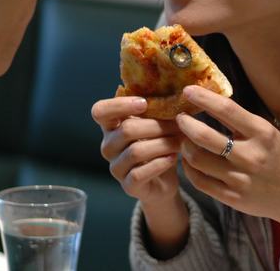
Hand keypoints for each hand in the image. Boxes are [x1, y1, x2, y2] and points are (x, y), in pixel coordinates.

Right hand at [91, 96, 189, 257]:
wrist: (163, 181)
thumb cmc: (158, 144)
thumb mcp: (155, 124)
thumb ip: (154, 109)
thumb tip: (171, 92)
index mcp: (111, 126)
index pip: (99, 111)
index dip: (119, 105)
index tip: (144, 104)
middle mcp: (108, 146)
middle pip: (126, 130)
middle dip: (156, 126)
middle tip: (179, 124)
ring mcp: (116, 167)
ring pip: (135, 151)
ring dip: (162, 143)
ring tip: (179, 140)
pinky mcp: (127, 185)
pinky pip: (140, 173)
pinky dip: (159, 163)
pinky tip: (173, 158)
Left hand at [177, 85, 279, 247]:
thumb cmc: (277, 158)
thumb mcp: (267, 133)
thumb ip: (241, 121)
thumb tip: (208, 100)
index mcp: (262, 133)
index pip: (227, 109)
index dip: (203, 98)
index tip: (187, 90)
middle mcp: (251, 155)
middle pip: (205, 137)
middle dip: (186, 124)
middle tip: (180, 118)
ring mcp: (240, 179)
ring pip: (197, 160)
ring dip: (185, 146)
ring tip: (184, 139)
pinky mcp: (232, 197)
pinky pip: (199, 181)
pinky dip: (189, 168)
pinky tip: (189, 160)